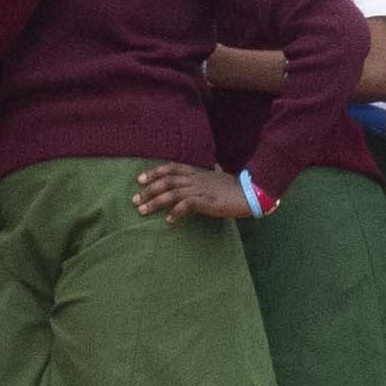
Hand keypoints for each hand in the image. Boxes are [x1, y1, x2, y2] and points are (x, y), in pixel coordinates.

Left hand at [133, 163, 252, 225]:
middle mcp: (196, 179)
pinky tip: (169, 220)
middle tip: (135, 200)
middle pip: (167, 181)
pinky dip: (176, 212)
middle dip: (148, 190)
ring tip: (143, 211)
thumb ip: (214, 171)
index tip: (140, 179)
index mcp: (197, 172)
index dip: (154, 172)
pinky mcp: (207, 202)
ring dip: (155, 202)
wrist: (250, 194)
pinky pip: (187, 205)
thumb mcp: (222, 176)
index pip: (171, 168)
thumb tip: (216, 165)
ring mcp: (201, 190)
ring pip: (172, 193)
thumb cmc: (236, 187)